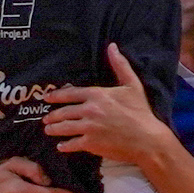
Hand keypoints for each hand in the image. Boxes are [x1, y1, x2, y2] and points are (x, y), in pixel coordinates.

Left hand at [43, 43, 164, 159]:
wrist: (147, 138)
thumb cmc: (141, 112)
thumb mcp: (132, 85)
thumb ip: (120, 65)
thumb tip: (112, 46)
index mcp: (97, 94)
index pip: (70, 93)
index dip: (57, 96)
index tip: (47, 98)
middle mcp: (89, 110)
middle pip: (64, 112)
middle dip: (52, 116)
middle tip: (46, 119)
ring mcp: (89, 128)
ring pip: (64, 128)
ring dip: (54, 129)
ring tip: (49, 130)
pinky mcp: (91, 144)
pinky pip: (72, 144)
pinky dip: (65, 145)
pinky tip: (61, 146)